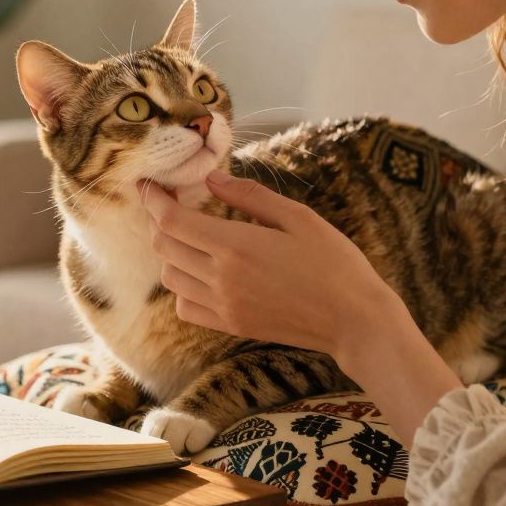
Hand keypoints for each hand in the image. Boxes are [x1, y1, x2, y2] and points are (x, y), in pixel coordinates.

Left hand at [135, 170, 408, 366]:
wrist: (354, 321)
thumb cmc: (335, 263)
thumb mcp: (298, 217)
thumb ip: (249, 195)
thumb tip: (211, 179)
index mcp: (236, 246)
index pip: (171, 221)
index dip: (153, 200)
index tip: (150, 185)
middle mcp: (221, 279)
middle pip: (163, 247)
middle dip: (159, 221)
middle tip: (170, 204)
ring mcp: (223, 306)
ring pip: (169, 277)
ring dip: (169, 253)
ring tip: (188, 235)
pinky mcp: (230, 326)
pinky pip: (185, 306)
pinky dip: (181, 287)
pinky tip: (201, 272)